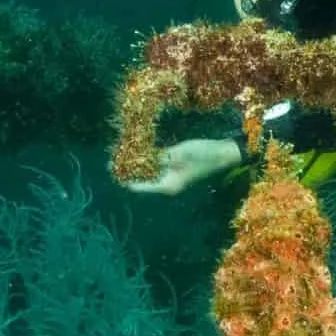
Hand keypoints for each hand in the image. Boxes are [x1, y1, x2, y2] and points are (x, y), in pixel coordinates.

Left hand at [120, 137, 243, 195]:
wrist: (224, 154)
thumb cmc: (204, 154)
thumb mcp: (179, 154)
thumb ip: (159, 157)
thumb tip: (138, 157)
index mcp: (167, 185)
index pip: (139, 185)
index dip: (125, 177)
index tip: (111, 167)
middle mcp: (167, 185)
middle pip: (142, 180)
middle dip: (128, 170)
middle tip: (111, 158)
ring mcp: (171, 178)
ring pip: (148, 173)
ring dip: (137, 164)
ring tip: (121, 153)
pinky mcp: (174, 169)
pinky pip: (156, 167)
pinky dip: (147, 160)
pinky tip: (138, 150)